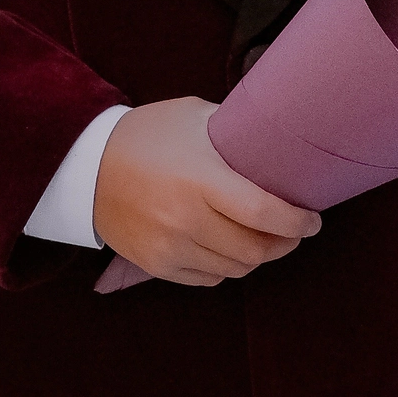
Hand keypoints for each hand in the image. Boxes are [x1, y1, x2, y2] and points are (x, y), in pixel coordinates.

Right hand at [92, 97, 320, 286]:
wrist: (85, 165)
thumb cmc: (146, 134)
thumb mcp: (193, 118)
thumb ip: (232, 135)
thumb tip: (273, 146)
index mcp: (199, 179)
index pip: (263, 213)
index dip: (297, 222)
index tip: (312, 220)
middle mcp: (186, 220)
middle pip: (254, 250)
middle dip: (284, 243)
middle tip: (293, 231)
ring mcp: (169, 247)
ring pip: (235, 268)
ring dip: (257, 257)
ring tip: (264, 239)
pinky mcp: (156, 266)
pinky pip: (208, 278)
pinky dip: (227, 266)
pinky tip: (229, 247)